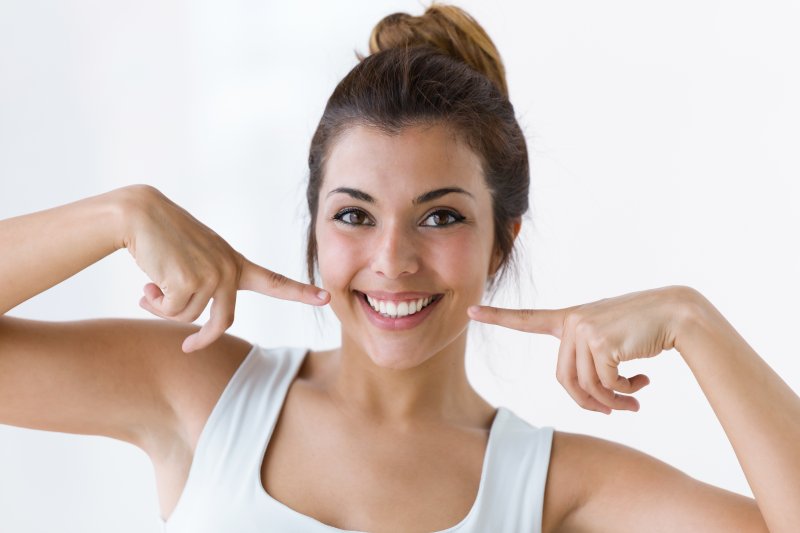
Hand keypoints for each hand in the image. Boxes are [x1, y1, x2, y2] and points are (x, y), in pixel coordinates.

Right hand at [120, 185, 328, 352]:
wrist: (139, 214)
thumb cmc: (164, 240)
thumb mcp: (195, 261)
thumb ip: (205, 287)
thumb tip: (195, 325)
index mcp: (235, 263)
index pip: (274, 280)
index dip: (300, 292)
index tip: (326, 297)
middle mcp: (229, 269)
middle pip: (223, 322)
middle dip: (202, 339)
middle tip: (187, 347)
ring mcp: (212, 274)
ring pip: (190, 318)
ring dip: (165, 308)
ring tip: (153, 286)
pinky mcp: (189, 279)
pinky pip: (171, 311)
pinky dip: (154, 303)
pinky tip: (148, 282)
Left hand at [467, 286, 694, 413]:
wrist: (677, 314)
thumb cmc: (643, 330)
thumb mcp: (609, 342)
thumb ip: (590, 362)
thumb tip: (591, 400)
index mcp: (569, 318)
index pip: (527, 319)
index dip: (497, 317)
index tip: (471, 311)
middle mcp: (572, 321)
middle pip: (564, 380)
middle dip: (590, 402)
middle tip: (614, 411)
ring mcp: (584, 330)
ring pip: (587, 386)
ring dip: (613, 402)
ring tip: (634, 399)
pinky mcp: (601, 342)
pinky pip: (606, 384)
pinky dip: (625, 393)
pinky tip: (642, 382)